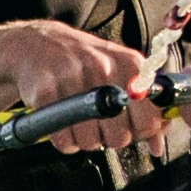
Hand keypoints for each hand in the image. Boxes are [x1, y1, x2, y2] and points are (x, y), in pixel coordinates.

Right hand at [0, 21, 163, 163]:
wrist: (34, 45)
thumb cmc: (81, 63)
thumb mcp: (119, 75)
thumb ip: (144, 108)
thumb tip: (157, 146)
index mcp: (129, 64)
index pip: (149, 117)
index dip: (140, 132)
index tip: (129, 128)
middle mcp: (103, 67)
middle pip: (119, 135)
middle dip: (109, 139)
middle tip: (99, 127)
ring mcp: (73, 78)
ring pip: (90, 140)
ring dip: (84, 141)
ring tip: (78, 123)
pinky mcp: (45, 91)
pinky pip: (62, 138)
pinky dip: (63, 140)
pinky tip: (62, 124)